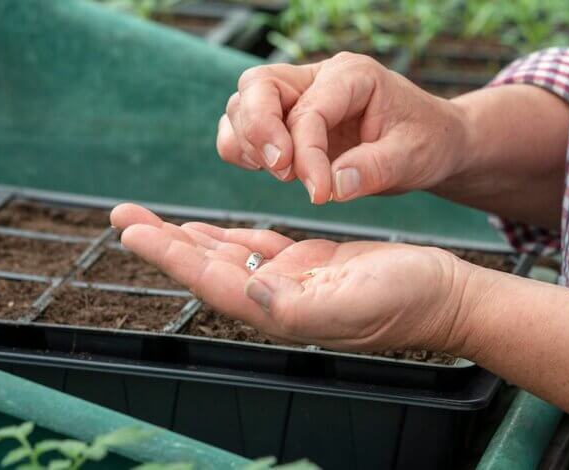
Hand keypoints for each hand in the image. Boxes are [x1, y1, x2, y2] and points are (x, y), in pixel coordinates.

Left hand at [111, 203, 474, 352]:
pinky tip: (206, 231)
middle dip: (164, 242)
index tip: (133, 232)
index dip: (170, 257)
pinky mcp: (310, 263)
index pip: (212, 281)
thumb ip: (297, 305)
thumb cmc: (408, 301)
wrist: (444, 294)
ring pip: (227, 255)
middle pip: (208, 267)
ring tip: (151, 221)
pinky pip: (257, 247)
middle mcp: (277, 298)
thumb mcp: (353, 303)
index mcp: (282, 310)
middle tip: (124, 216)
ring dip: (187, 238)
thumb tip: (247, 293)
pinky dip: (227, 236)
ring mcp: (292, 281)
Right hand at [217, 52, 469, 204]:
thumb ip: (373, 170)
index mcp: (352, 76)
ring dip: (249, 143)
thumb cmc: (427, 142)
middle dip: (259, 131)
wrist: (434, 142)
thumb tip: (333, 187)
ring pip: (243, 104)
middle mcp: (318, 78)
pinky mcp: (288, 121)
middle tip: (282, 172)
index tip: (320, 194)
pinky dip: (244, 150)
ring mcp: (299, 97)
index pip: (308, 110)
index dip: (306, 154)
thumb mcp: (412, 158)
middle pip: (258, 87)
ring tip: (283, 174)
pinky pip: (244, 128)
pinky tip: (272, 171)